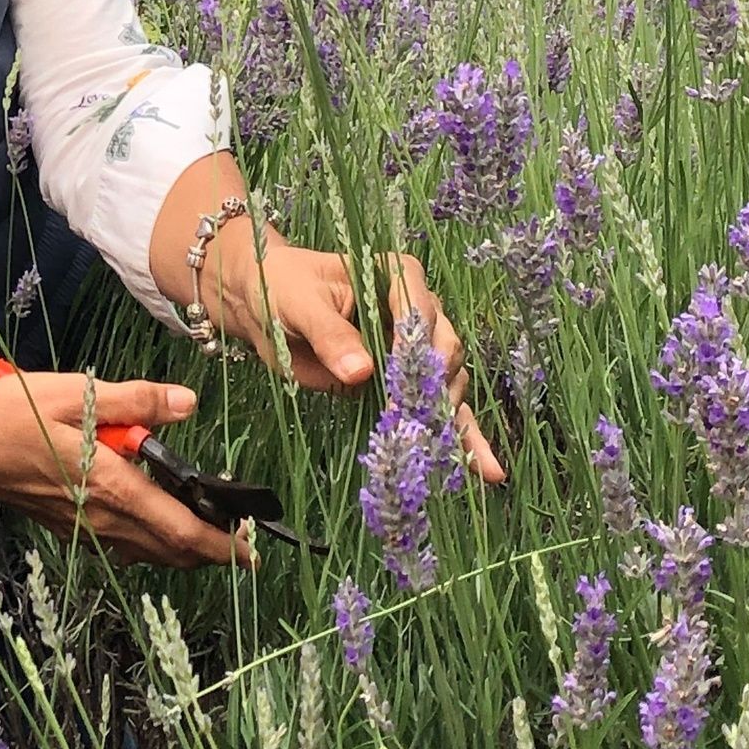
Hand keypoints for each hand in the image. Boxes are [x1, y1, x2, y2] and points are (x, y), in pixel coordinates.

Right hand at [0, 372, 250, 570]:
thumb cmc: (11, 415)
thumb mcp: (77, 394)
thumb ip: (136, 401)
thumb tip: (188, 403)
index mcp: (111, 486)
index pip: (180, 530)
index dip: (223, 546)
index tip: (253, 551)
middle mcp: (101, 518)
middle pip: (170, 551)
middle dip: (210, 552)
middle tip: (240, 538)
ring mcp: (83, 528)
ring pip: (147, 553)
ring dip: (180, 549)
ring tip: (206, 528)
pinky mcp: (68, 528)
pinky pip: (122, 546)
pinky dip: (150, 542)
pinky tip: (151, 518)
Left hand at [213, 231, 503, 484]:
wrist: (263, 302)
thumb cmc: (282, 288)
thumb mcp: (300, 305)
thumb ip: (330, 335)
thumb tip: (360, 373)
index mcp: (397, 277)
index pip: (421, 311)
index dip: (416, 349)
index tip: (402, 387)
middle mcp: (417, 311)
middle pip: (444, 350)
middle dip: (434, 388)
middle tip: (413, 422)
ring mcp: (414, 351)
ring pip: (448, 384)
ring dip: (449, 420)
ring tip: (447, 457)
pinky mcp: (404, 384)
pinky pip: (438, 411)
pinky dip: (459, 439)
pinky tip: (485, 470)